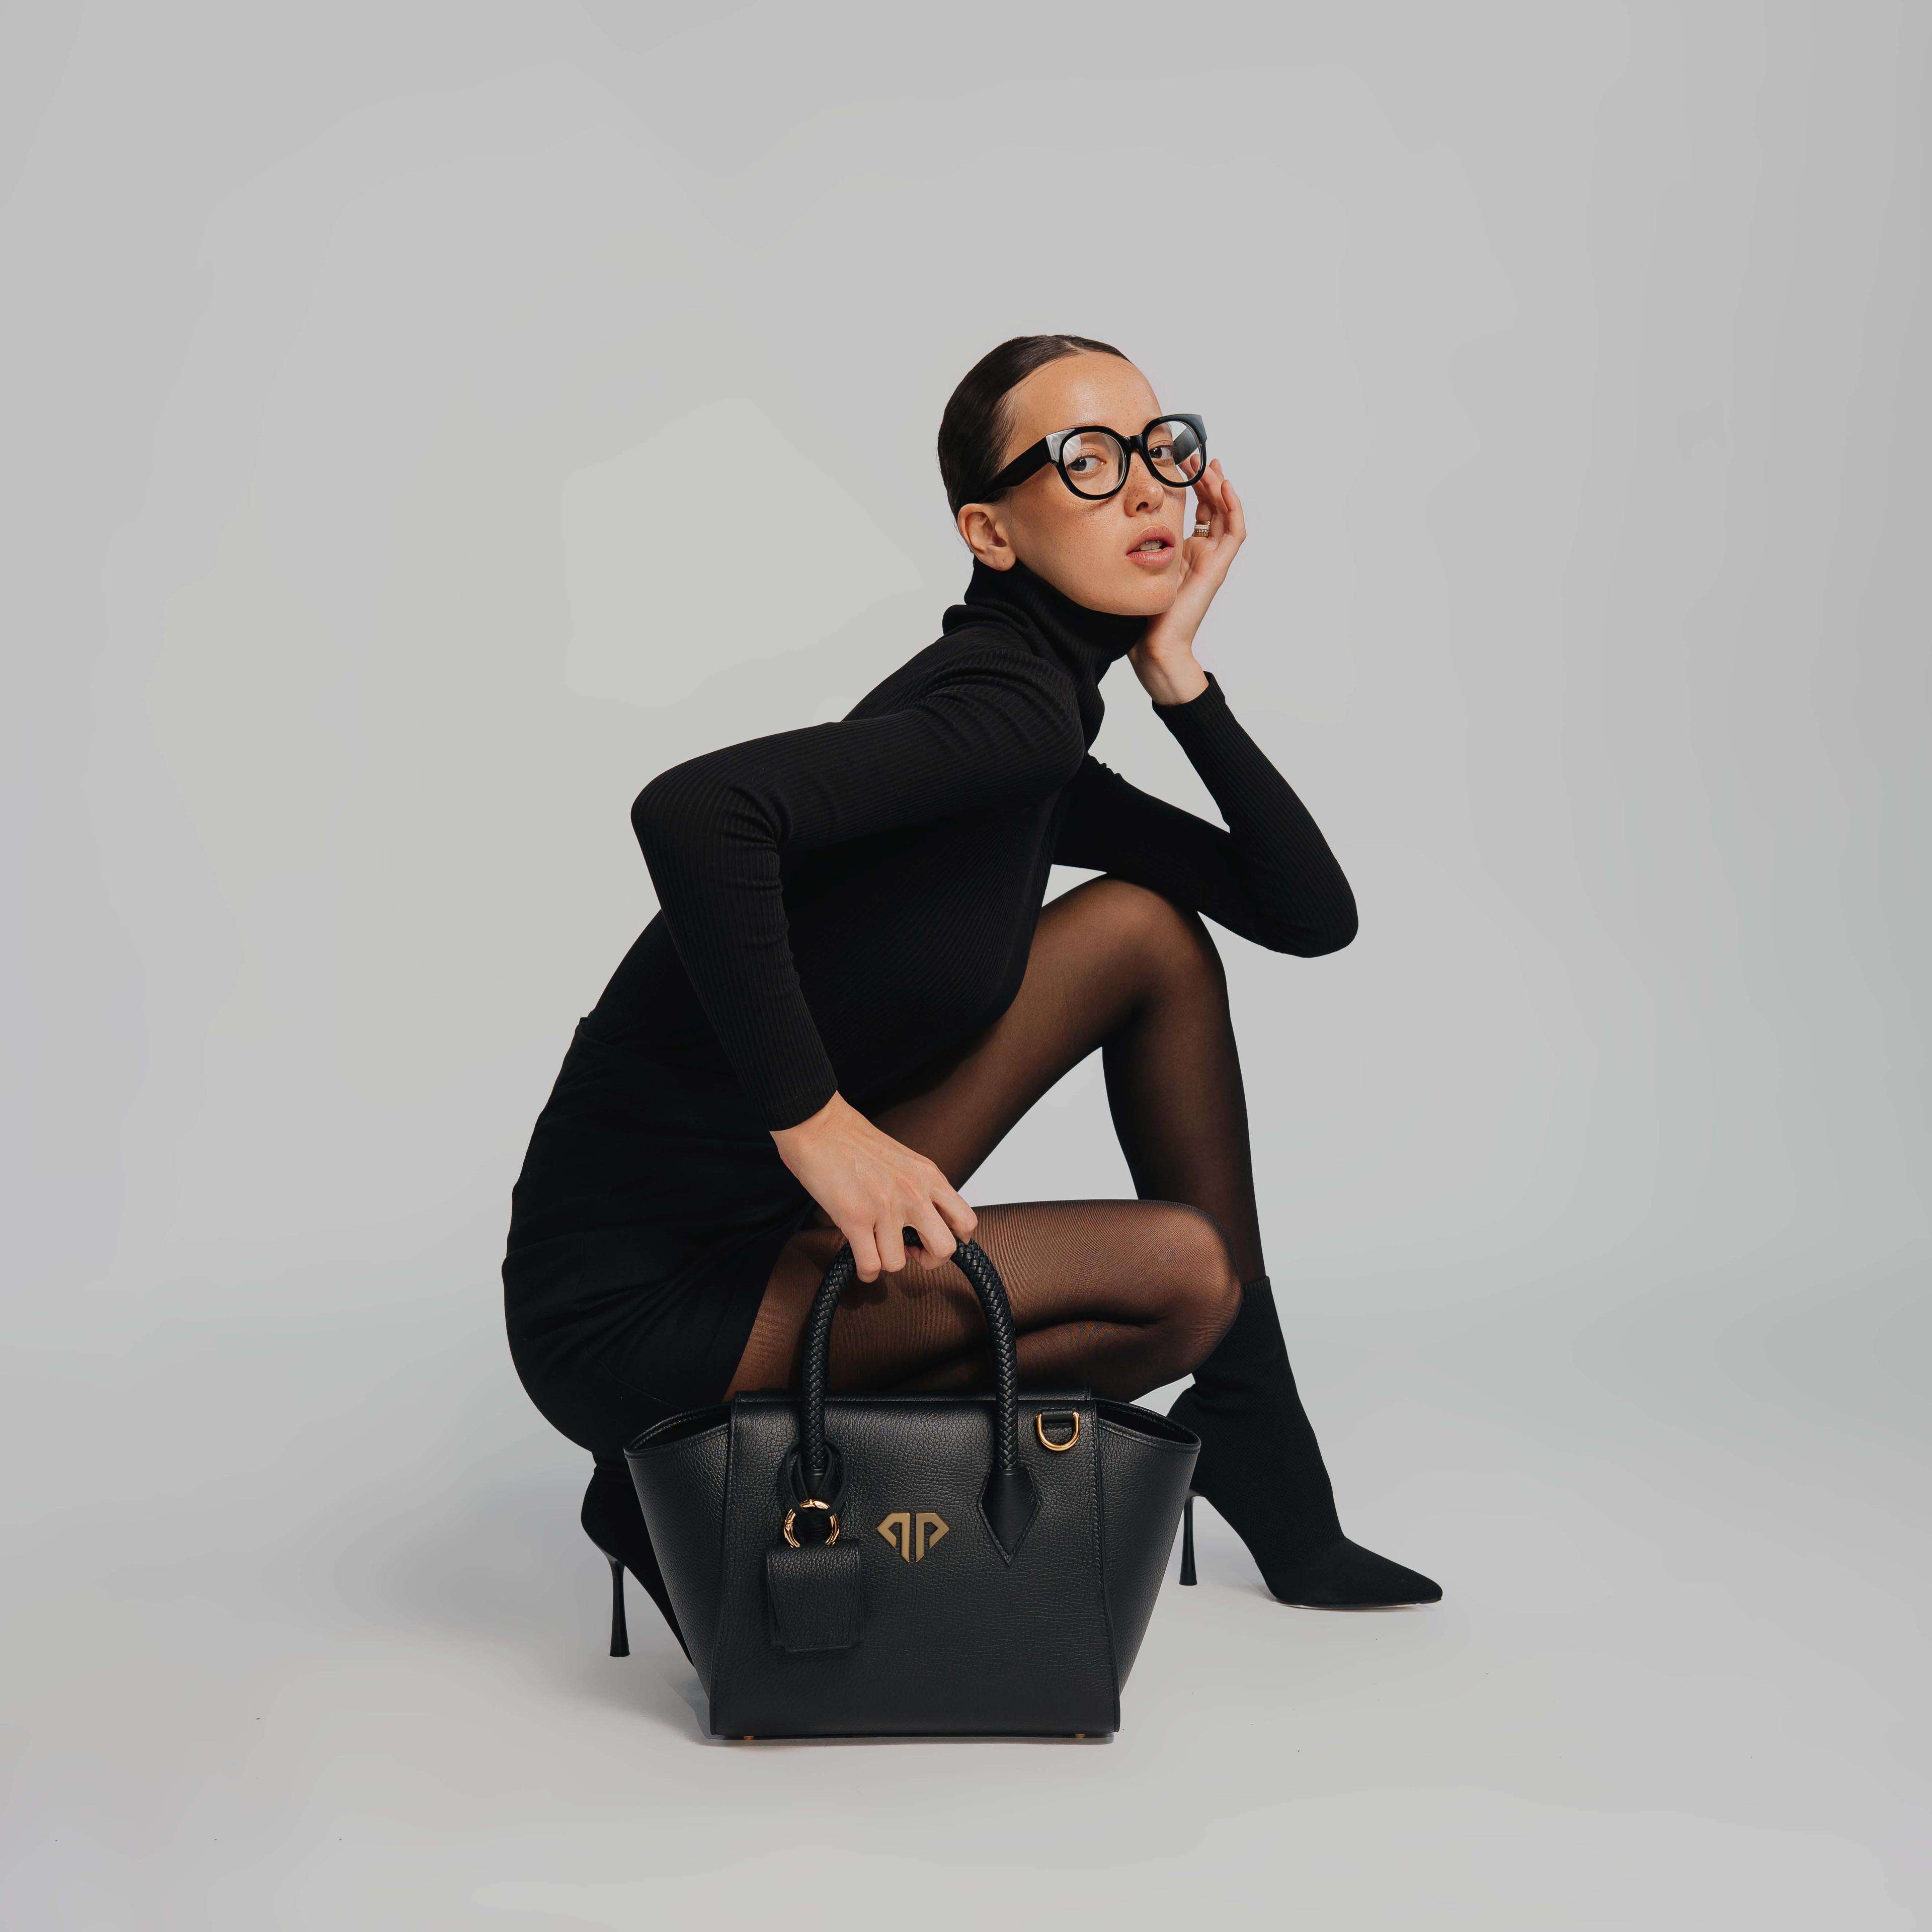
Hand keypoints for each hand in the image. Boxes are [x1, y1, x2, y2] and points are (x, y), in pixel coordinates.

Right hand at [770, 1090, 977, 1280]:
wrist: (819, 1126)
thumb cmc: (854, 1141)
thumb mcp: (904, 1160)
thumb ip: (919, 1188)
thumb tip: (922, 1223)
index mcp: (928, 1176)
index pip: (965, 1221)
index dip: (955, 1240)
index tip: (935, 1240)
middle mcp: (913, 1193)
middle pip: (944, 1249)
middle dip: (928, 1260)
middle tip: (911, 1251)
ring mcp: (885, 1208)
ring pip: (898, 1264)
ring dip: (885, 1261)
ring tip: (875, 1246)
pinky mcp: (855, 1218)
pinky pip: (870, 1266)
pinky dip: (865, 1271)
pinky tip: (860, 1259)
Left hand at [1128, 459, 1246, 703]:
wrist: (1154, 643)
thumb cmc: (1142, 612)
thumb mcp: (1136, 565)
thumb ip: (1137, 542)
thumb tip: (1116, 516)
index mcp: (1184, 551)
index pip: (1195, 509)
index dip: (1192, 485)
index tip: (1180, 461)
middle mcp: (1201, 552)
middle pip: (1212, 506)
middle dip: (1205, 479)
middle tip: (1196, 454)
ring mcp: (1212, 560)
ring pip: (1225, 513)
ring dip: (1219, 486)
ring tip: (1209, 464)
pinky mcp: (1218, 568)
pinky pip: (1234, 531)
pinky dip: (1233, 507)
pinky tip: (1223, 486)